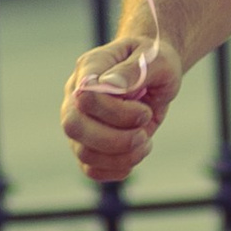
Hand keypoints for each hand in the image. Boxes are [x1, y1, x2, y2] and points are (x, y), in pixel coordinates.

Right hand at [62, 34, 180, 184]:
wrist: (155, 72)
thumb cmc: (153, 61)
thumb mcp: (156, 60)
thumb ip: (135, 70)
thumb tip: (111, 85)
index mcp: (89, 69)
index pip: (85, 96)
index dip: (115, 111)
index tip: (144, 110)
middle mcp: (76, 97)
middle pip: (74, 127)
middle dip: (114, 139)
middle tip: (143, 134)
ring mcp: (80, 122)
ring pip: (84, 153)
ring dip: (122, 156)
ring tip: (145, 141)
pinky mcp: (89, 144)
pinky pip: (90, 169)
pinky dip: (115, 170)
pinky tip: (135, 155)